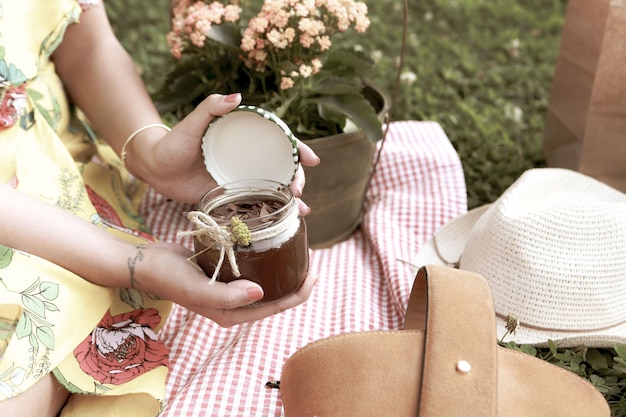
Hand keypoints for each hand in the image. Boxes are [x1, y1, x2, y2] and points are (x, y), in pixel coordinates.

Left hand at [128, 94, 320, 213]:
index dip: (297, 149)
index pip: (278, 141)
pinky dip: (273, 212)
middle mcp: (248, 157)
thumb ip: (211, 107)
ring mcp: (242, 178)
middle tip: (297, 191)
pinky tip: (287, 221)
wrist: (156, 168)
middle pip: (282, 167)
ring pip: (275, 187)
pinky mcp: (233, 196)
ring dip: (291, 198)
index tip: (311, 159)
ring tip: (301, 209)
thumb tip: (236, 97)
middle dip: (296, 179)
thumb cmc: (174, 141)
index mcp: (244, 137)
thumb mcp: (193, 123)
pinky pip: (258, 204)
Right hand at [131, 242, 317, 326]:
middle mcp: (234, 303)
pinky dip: (266, 257)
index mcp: (232, 314)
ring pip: (265, 279)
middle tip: (310, 259)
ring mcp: (229, 287)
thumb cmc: (170, 277)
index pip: (275, 308)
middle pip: (275, 296)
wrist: (146, 262)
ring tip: (298, 251)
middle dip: (295, 281)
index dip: (298, 294)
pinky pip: (252, 266)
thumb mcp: (198, 289)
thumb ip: (227, 296)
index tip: (314, 274)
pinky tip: (273, 243)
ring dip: (282, 268)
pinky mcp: (224, 271)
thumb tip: (262, 292)